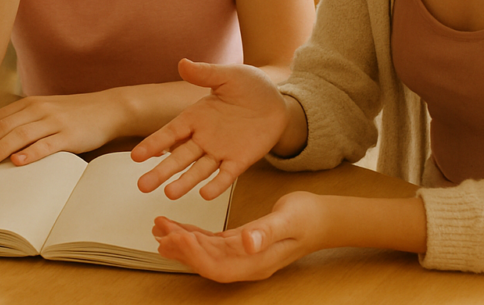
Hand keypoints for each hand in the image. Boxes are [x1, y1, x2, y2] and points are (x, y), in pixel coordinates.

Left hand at [0, 91, 124, 166]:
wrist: (109, 108)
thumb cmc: (75, 114)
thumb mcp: (46, 111)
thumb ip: (25, 121)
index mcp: (30, 104)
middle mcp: (39, 109)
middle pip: (4, 126)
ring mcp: (55, 122)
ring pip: (21, 135)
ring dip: (0, 149)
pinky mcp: (70, 135)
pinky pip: (47, 144)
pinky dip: (30, 153)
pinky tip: (18, 162)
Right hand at [132, 59, 286, 199]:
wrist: (277, 101)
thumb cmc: (250, 86)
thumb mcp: (228, 76)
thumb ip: (205, 73)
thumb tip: (183, 63)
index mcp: (195, 117)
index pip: (170, 133)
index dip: (153, 144)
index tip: (137, 157)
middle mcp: (203, 138)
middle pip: (178, 157)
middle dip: (161, 171)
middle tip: (142, 186)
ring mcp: (220, 151)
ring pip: (198, 170)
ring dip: (184, 182)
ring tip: (169, 194)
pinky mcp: (240, 160)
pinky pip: (226, 175)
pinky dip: (216, 185)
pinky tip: (205, 194)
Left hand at [153, 191, 324, 281]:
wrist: (323, 219)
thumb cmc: (308, 218)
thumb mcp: (288, 220)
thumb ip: (266, 232)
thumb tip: (247, 243)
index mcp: (255, 262)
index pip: (217, 266)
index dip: (194, 256)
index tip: (175, 237)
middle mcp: (246, 263)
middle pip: (206, 262)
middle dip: (181, 249)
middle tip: (160, 230)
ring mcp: (244, 255)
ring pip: (206, 253)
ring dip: (182, 242)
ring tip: (161, 227)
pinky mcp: (242, 243)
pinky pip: (213, 243)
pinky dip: (194, 235)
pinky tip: (181, 228)